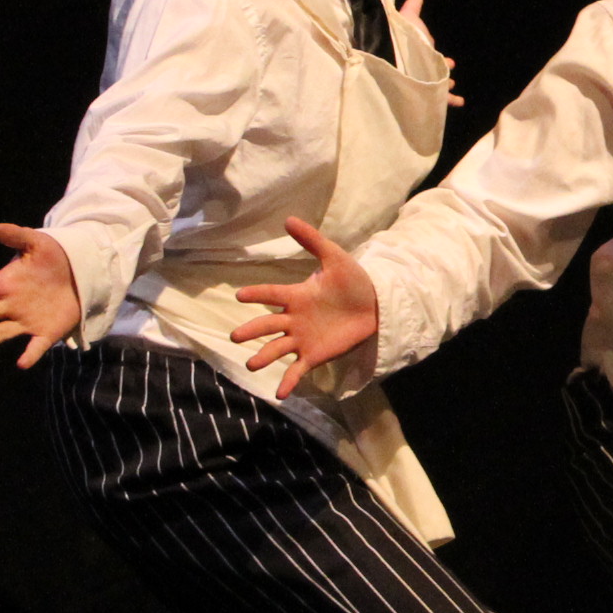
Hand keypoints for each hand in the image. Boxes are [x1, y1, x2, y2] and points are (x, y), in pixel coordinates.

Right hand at [0, 224, 81, 368]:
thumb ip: (17, 236)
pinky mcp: (47, 332)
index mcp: (5, 283)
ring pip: (1, 332)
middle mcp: (11, 305)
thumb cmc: (53, 258)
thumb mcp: (37, 243)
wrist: (82, 273)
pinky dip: (30, 354)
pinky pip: (37, 346)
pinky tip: (22, 363)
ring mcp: (27, 320)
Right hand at [228, 217, 379, 397]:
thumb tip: (288, 218)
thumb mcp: (335, 258)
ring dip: (264, 357)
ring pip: (277, 348)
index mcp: (297, 295)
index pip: (271, 294)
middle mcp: (294, 318)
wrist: (377, 306)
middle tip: (235, 337)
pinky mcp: (315, 355)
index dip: (257, 294)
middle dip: (252, 331)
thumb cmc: (354, 281)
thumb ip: (313, 241)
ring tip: (252, 365)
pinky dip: (288, 382)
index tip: (239, 295)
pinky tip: (280, 394)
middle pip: (267, 325)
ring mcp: (303, 339)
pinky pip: (298, 370)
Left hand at [398, 0, 465, 106]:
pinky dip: (449, 101)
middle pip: (434, 72)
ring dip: (447, 88)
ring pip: (438, 86)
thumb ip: (413, 7)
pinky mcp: (425, 91)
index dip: (441, 59)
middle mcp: (420, 68)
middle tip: (451, 76)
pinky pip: (439, 98)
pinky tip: (460, 103)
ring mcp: (423, 80)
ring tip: (455, 94)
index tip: (451, 62)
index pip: (431, 58)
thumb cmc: (401, 38)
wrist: (391, 54)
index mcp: (418, 53)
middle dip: (443, 75)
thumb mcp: (409, 18)